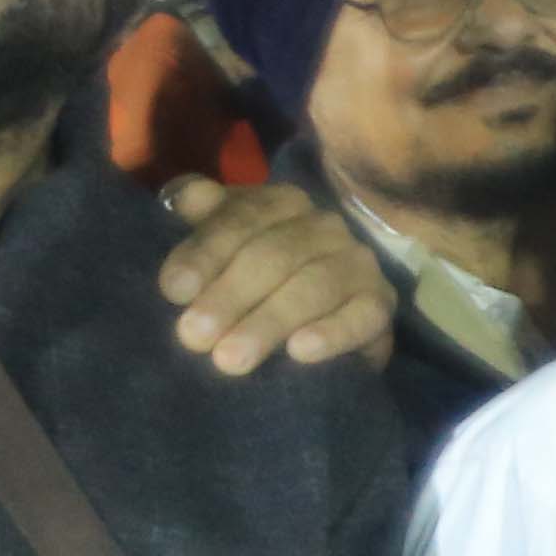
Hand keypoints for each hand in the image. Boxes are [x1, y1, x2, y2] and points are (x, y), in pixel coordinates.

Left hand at [155, 174, 392, 372]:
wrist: (322, 331)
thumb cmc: (256, 288)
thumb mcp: (224, 248)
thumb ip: (203, 218)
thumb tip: (180, 195)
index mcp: (282, 203)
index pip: (243, 218)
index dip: (206, 252)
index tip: (173, 292)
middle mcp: (324, 225)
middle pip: (274, 253)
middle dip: (229, 296)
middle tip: (193, 338)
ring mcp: (358, 263)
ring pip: (313, 285)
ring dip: (268, 322)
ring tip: (229, 360)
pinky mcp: (381, 304)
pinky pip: (362, 316)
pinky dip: (331, 334)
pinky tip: (299, 352)